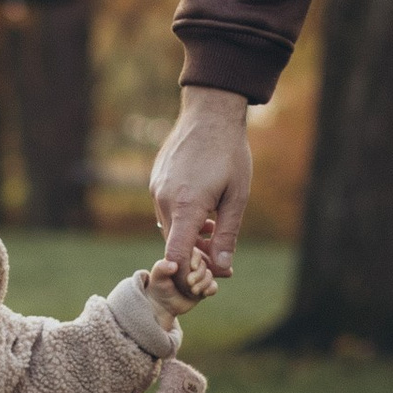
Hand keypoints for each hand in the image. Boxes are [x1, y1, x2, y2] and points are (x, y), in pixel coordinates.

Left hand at [142, 250, 212, 318]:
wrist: (163, 305)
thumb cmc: (158, 287)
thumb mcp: (157, 277)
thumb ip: (161, 268)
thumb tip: (174, 265)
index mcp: (182, 257)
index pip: (194, 252)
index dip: (195, 258)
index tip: (192, 267)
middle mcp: (192, 265)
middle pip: (203, 264)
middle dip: (198, 274)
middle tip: (189, 282)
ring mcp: (199, 276)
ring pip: (209, 275)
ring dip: (203, 283)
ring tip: (193, 291)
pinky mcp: (204, 287)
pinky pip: (213, 286)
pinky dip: (211, 289)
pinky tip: (205, 293)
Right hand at [150, 92, 251, 285]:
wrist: (210, 113)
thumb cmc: (229, 153)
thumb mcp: (237, 197)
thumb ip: (227, 235)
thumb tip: (222, 269)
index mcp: (186, 207)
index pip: (176, 256)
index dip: (188, 274)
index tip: (206, 279)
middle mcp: (164, 199)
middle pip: (174, 244)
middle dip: (195, 256)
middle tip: (221, 258)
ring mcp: (156, 189)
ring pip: (170, 227)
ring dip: (190, 236)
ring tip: (215, 228)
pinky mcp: (155, 180)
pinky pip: (166, 209)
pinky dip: (182, 218)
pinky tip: (204, 210)